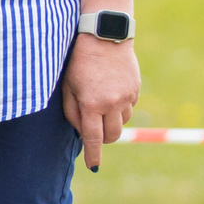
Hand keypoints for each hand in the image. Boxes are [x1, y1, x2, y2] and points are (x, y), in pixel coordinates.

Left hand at [60, 33, 139, 170]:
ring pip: (123, 122)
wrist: (104, 37)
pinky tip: (111, 92)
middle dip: (104, 140)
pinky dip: (121, 107)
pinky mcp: (135, 89)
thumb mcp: (68, 87)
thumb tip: (81, 133)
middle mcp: (112, 103)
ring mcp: (126, 96)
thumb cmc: (79, 62)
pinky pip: (129, 107)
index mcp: (92, 104)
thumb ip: (73, 113)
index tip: (93, 167)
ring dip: (112, 122)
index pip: (93, 138)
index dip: (93, 155)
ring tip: (101, 104)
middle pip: (112, 136)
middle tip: (95, 132)